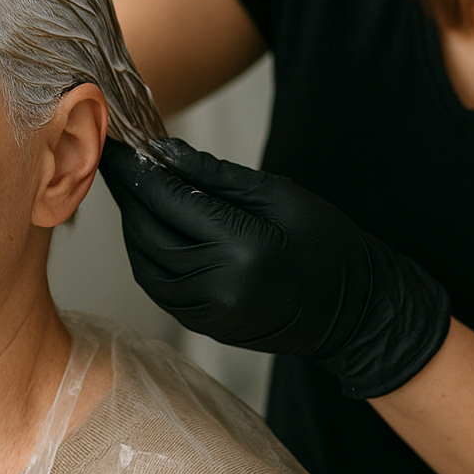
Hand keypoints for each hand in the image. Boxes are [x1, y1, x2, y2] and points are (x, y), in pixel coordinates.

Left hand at [100, 138, 451, 398]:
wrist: (356, 311)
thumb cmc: (327, 243)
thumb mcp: (279, 194)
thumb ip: (216, 175)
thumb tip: (165, 152)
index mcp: (242, 247)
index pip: (170, 200)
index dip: (137, 171)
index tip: (119, 146)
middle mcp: (219, 286)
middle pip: (149, 232)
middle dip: (129, 195)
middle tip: (118, 164)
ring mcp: (210, 313)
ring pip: (146, 263)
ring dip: (133, 227)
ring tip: (133, 193)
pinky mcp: (206, 326)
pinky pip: (158, 288)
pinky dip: (147, 256)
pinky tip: (150, 230)